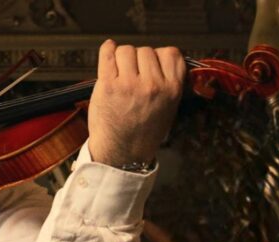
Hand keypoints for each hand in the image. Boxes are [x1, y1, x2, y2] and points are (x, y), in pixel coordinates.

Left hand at [87, 39, 185, 166]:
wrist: (122, 153)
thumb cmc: (143, 132)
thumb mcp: (169, 108)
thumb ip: (168, 82)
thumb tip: (160, 57)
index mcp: (172, 90)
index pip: (171, 54)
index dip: (160, 56)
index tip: (151, 64)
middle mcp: (153, 85)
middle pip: (146, 50)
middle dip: (138, 60)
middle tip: (132, 76)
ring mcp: (129, 84)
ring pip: (126, 50)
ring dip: (122, 58)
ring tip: (120, 74)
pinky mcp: (108, 86)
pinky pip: (107, 55)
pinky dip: (107, 51)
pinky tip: (108, 53)